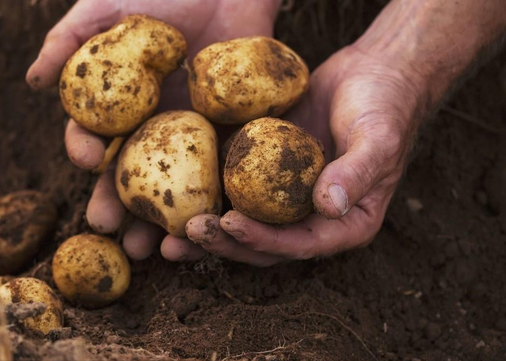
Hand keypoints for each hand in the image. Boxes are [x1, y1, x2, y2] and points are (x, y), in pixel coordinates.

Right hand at [26, 0, 281, 259]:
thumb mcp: (107, 8)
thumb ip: (68, 39)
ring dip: (161, 219)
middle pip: (130, 174)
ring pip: (172, 185)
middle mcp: (152, 126)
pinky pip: (220, 169)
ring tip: (154, 248)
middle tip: (109, 229)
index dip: (86, 150)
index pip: (96, 135)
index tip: (87, 160)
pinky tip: (208, 220)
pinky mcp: (230, 132)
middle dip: (117, 204)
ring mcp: (191, 133)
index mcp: (121, 105)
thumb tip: (32, 81)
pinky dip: (213, 199)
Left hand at [185, 45, 426, 265]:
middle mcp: (312, 218)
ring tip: (170, 231)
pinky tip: (178, 190)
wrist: (371, 73)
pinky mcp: (266, 172)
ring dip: (210, 230)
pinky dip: (209, 192)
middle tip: (189, 231)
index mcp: (344, 224)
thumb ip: (358, 173)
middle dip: (225, 242)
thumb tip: (329, 206)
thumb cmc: (385, 105)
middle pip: (264, 243)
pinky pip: (236, 187)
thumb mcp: (379, 137)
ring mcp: (286, 197)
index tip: (231, 225)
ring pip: (244, 222)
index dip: (264, 240)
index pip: (300, 245)